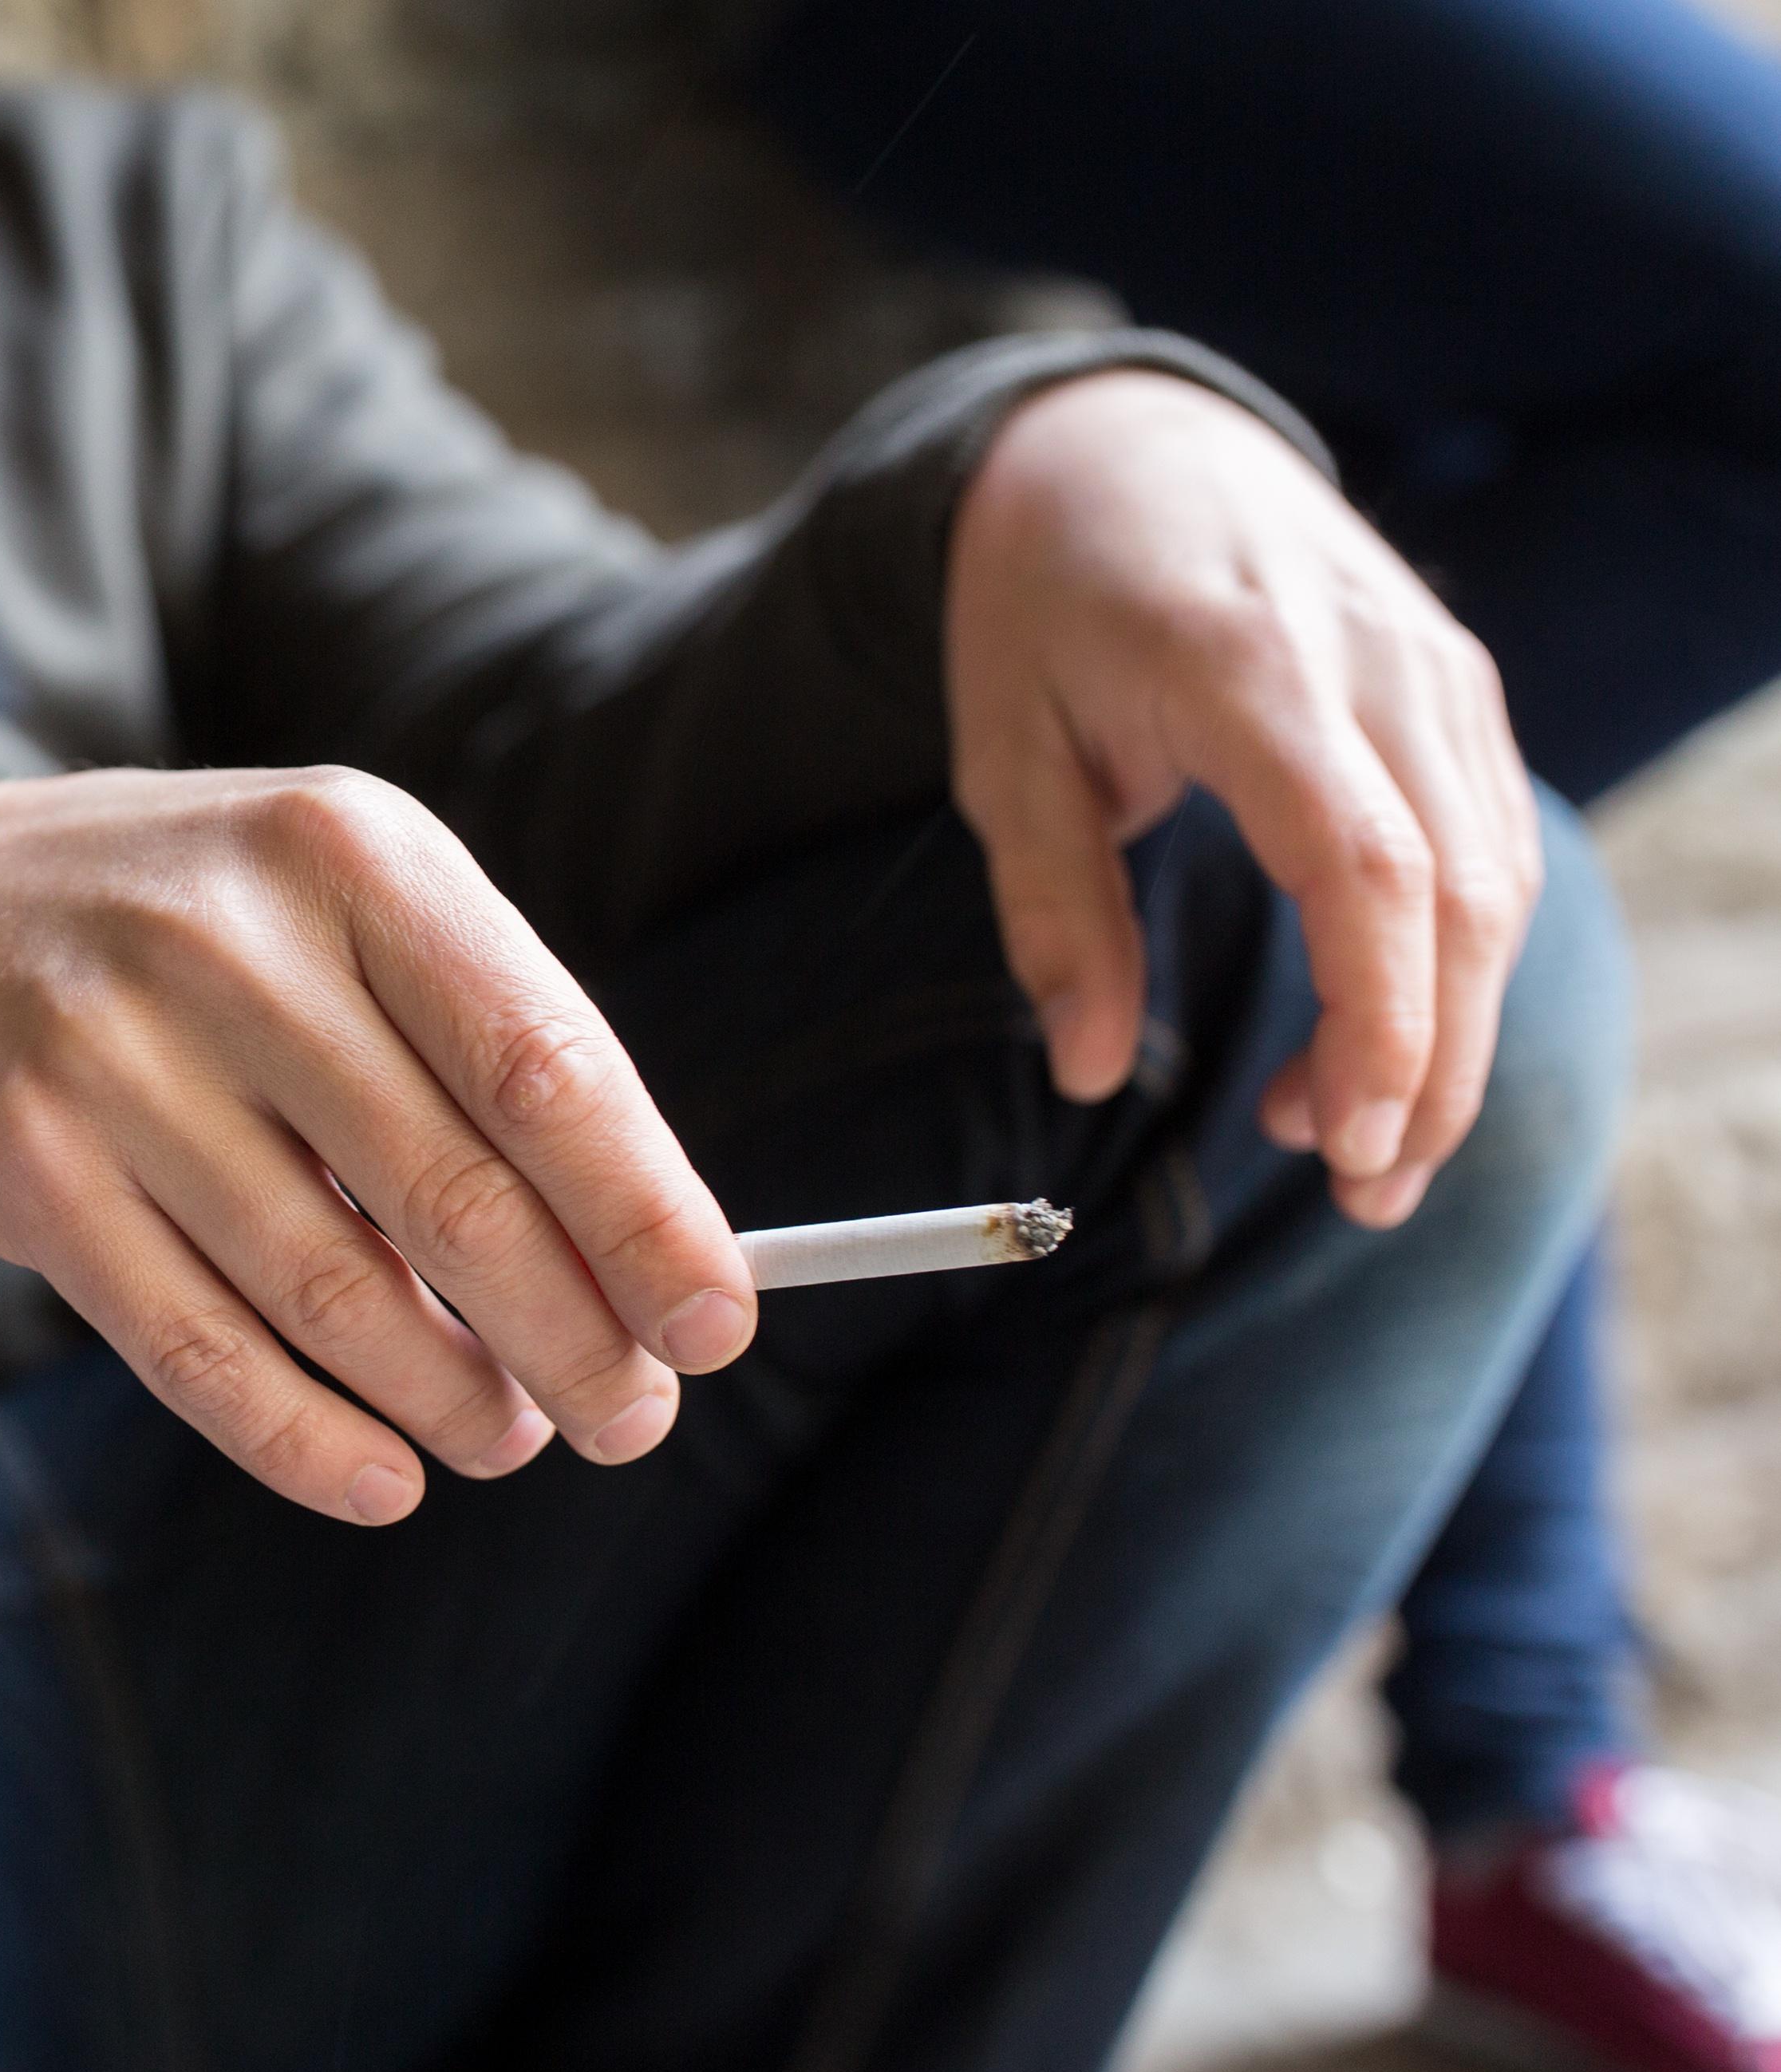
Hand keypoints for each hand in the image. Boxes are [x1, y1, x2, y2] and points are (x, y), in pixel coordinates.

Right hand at [0, 768, 756, 1524]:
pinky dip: (308, 1442)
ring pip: (333, 1291)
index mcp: (351, 854)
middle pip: (454, 1197)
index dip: (646, 1216)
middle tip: (629, 1416)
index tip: (715, 1322)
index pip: (543, 1063)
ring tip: (509, 1435)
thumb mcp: (341, 905)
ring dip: (452, 1400)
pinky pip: (199, 1351)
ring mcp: (113, 1061)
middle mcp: (229, 945)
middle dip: (572, 1338)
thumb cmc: (194, 924)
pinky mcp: (30, 1175)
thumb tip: (641, 1257)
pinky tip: (384, 1480)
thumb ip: (483, 1047)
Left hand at [949, 370, 1543, 1226]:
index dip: (1380, 1018)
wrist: (1119, 449)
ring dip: (1443, 1032)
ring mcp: (1434, 668)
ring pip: (1495, 882)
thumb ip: (1052, 912)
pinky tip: (1368, 1042)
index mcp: (1250, 671)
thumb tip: (1087, 1067)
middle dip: (1429, 1067)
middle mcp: (1375, 663)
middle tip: (1362, 1197)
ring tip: (1345, 1144)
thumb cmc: (1042, 605)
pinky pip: (1487, 845)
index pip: (1367, 867)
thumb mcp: (1001, 754)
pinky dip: (1449, 962)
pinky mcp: (1454, 688)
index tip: (1346, 1141)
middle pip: (1459, 896)